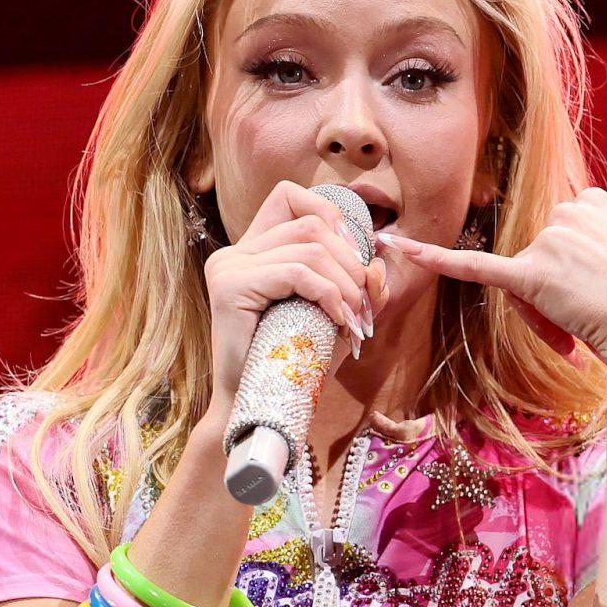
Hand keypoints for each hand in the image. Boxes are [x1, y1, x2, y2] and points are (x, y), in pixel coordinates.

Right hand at [201, 181, 390, 418]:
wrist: (257, 409)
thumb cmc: (294, 366)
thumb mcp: (333, 317)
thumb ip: (356, 288)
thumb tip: (378, 265)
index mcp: (252, 251)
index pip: (291, 197)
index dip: (332, 216)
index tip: (356, 260)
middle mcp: (234, 253)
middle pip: (311, 224)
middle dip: (352, 261)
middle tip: (365, 305)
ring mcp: (228, 267)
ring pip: (309, 247)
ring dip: (347, 283)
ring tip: (356, 319)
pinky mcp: (230, 288)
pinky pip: (296, 273)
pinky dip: (330, 295)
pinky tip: (340, 322)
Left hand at [376, 135, 606, 364]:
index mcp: (596, 200)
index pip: (571, 234)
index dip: (588, 267)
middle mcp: (570, 213)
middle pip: (545, 252)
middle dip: (564, 285)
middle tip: (602, 306)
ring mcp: (549, 244)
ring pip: (529, 273)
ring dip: (548, 301)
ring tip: (585, 315)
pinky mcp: (530, 276)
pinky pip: (472, 264)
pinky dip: (430, 256)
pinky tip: (392, 247)